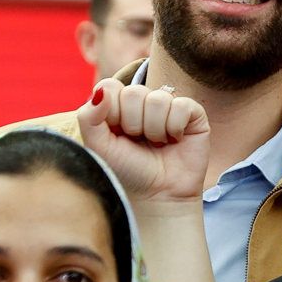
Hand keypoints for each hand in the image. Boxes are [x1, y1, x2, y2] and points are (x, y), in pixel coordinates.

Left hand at [77, 81, 210, 202]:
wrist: (157, 196)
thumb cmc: (127, 171)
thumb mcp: (98, 146)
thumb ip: (88, 116)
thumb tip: (102, 92)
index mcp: (118, 106)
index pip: (110, 86)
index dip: (112, 112)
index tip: (117, 134)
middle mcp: (143, 103)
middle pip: (133, 91)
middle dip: (134, 123)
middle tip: (139, 142)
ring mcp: (169, 107)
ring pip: (158, 99)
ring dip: (155, 129)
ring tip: (157, 144)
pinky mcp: (193, 115)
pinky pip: (182, 106)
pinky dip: (175, 127)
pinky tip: (174, 140)